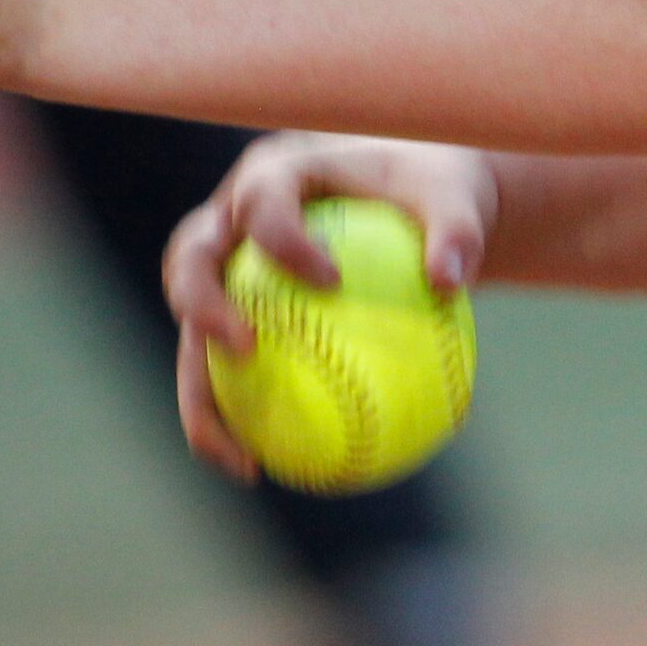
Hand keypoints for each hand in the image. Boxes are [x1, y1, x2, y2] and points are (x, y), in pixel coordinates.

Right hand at [161, 133, 500, 481]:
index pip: (264, 202)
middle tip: (246, 348)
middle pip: (190, 260)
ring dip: (200, 395)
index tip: (331, 280)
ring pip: (190, 332)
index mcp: (275, 175)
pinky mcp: (232, 313)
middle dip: (203, 304)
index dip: (283, 239)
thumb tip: (450, 280)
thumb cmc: (431, 192)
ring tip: (238, 457)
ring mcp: (224, 270)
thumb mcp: (454, 198)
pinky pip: (224, 370)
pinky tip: (264, 470)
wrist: (409, 199)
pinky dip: (236, 419)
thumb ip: (456, 231)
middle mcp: (231, 220)